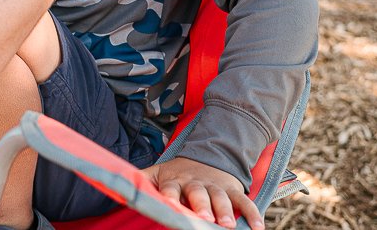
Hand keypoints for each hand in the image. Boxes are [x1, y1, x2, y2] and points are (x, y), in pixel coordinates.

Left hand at [142, 157, 262, 229]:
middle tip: (204, 218)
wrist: (207, 154)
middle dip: (201, 206)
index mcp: (174, 180)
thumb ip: (141, 179)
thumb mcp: (157, 172)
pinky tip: (258, 228)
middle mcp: (195, 183)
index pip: (169, 188)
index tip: (169, 203)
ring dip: (225, 211)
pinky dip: (252, 214)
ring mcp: (215, 186)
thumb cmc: (177, 173)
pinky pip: (244, 201)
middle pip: (197, 194)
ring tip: (227, 225)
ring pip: (221, 198)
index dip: (169, 196)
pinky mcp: (233, 188)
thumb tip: (117, 185)